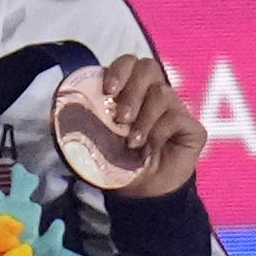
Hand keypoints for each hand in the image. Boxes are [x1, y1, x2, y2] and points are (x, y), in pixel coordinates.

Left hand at [76, 54, 211, 200]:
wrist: (142, 193)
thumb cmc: (118, 161)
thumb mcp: (97, 138)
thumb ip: (89, 119)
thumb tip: (62, 109)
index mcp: (131, 91)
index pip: (130, 63)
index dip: (119, 69)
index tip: (107, 90)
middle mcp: (155, 94)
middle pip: (148, 68)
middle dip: (131, 91)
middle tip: (120, 118)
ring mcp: (176, 108)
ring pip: (162, 93)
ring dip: (142, 118)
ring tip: (131, 141)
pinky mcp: (193, 127)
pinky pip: (175, 117)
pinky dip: (157, 133)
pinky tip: (147, 149)